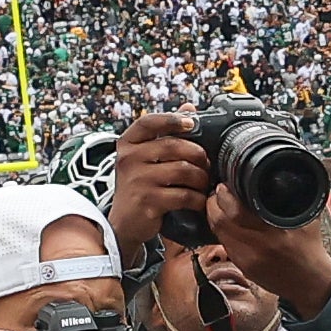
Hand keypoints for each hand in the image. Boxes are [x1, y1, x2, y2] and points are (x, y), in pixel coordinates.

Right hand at [108, 112, 209, 266]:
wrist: (125, 223)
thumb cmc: (139, 186)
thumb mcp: (145, 157)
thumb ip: (165, 134)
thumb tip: (189, 108)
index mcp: (128, 143)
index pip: (149, 122)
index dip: (172, 119)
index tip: (191, 123)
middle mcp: (129, 158)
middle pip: (174, 146)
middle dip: (198, 156)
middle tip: (206, 165)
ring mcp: (137, 180)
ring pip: (183, 170)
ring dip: (201, 178)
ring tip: (203, 184)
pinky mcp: (148, 201)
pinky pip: (184, 195)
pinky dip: (197, 199)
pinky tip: (197, 201)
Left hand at [205, 184, 330, 318]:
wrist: (311, 283)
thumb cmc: (310, 252)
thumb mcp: (308, 220)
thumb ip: (295, 198)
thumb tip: (285, 176)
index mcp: (274, 236)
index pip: (235, 212)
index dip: (225, 195)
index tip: (226, 185)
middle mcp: (257, 249)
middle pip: (219, 220)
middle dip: (215, 202)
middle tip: (220, 192)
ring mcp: (246, 260)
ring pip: (216, 231)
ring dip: (215, 215)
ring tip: (222, 205)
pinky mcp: (242, 266)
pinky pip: (222, 242)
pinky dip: (222, 230)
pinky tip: (229, 223)